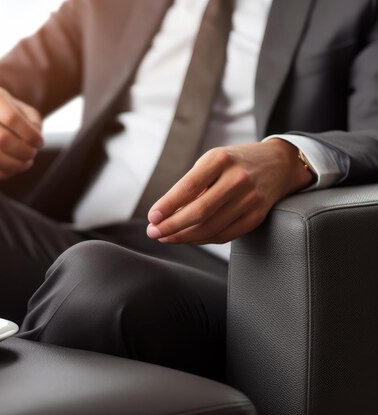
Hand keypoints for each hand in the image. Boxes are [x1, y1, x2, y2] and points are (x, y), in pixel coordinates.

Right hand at [0, 86, 43, 179]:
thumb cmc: (8, 117)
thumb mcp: (24, 112)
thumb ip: (33, 124)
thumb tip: (33, 141)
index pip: (12, 118)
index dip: (30, 136)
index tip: (40, 143)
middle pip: (2, 140)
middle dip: (23, 153)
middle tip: (31, 156)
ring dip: (14, 166)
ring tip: (24, 164)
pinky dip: (0, 174)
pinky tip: (10, 170)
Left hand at [146, 139, 314, 243]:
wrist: (278, 163)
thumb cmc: (234, 163)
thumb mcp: (212, 161)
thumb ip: (192, 184)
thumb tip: (165, 213)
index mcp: (220, 160)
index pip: (189, 187)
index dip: (167, 205)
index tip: (152, 217)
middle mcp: (237, 179)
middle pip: (199, 211)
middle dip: (171, 226)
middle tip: (153, 232)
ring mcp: (250, 199)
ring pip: (210, 228)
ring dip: (183, 236)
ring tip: (165, 236)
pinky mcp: (256, 216)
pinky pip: (224, 235)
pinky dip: (202, 240)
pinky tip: (187, 238)